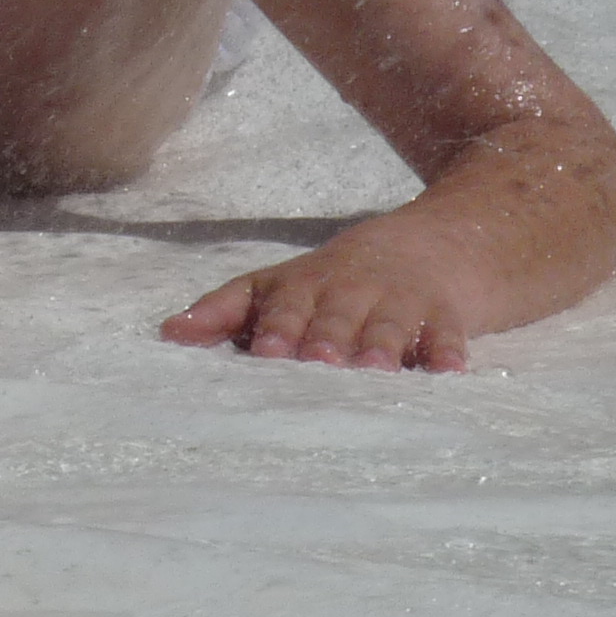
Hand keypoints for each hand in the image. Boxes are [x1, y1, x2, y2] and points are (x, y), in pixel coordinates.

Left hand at [161, 217, 492, 371]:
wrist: (433, 244)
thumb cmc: (336, 280)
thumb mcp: (281, 285)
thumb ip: (226, 310)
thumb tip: (167, 335)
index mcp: (308, 284)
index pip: (287, 302)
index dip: (277, 326)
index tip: (265, 352)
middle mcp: (353, 290)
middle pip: (338, 314)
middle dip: (327, 337)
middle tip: (318, 363)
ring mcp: (402, 300)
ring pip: (391, 323)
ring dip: (382, 346)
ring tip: (374, 371)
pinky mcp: (446, 315)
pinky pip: (448, 333)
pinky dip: (448, 351)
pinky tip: (448, 372)